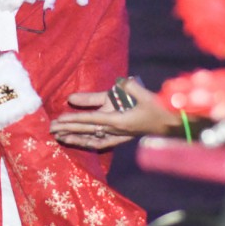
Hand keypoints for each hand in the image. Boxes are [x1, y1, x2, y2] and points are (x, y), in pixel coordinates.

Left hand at [50, 77, 176, 148]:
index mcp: (119, 121)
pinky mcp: (122, 134)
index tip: (59, 121)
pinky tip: (80, 143)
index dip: (74, 120)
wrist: (174, 125)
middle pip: (87, 130)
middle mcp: (115, 129)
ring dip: (75, 138)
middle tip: (50, 130)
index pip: (91, 120)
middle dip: (68, 130)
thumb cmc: (161, 109)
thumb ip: (132, 88)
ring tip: (59, 138)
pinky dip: (90, 142)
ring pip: (92, 138)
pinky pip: (102, 141)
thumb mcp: (146, 96)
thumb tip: (121, 82)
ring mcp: (118, 134)